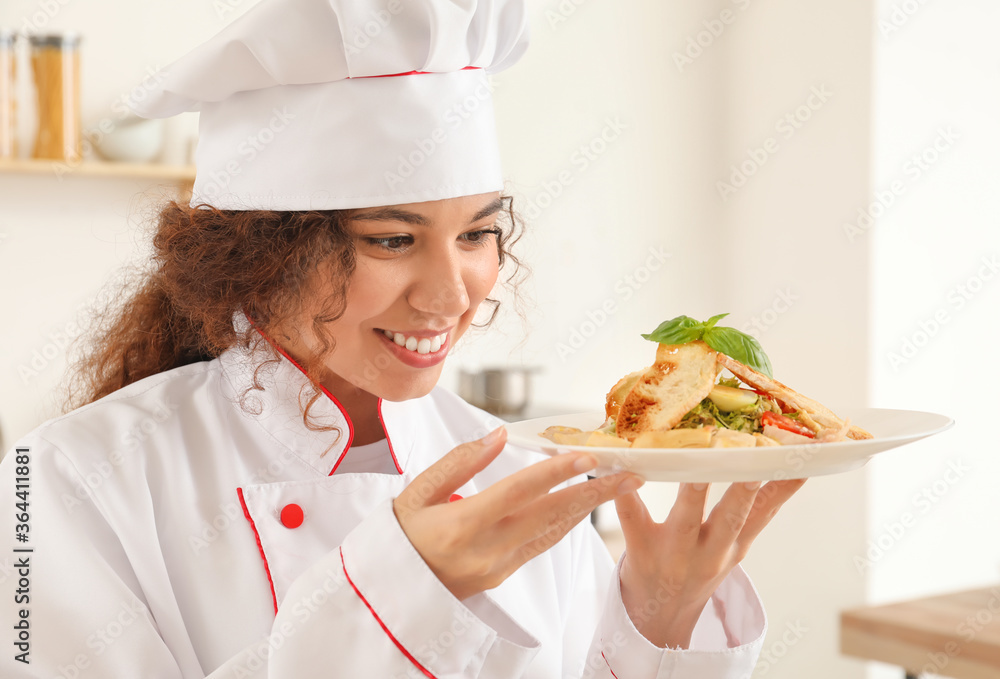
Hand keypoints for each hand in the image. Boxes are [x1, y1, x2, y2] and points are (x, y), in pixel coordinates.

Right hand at [394, 426, 644, 600]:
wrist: (390, 590)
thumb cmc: (400, 535)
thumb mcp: (417, 492)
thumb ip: (459, 462)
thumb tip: (500, 435)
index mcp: (462, 524)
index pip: (519, 492)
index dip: (554, 472)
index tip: (586, 454)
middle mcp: (487, 549)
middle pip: (550, 515)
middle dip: (594, 493)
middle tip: (630, 473)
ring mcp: (498, 566)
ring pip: (553, 533)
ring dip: (588, 508)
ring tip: (619, 485)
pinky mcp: (503, 575)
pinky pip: (542, 545)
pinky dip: (566, 523)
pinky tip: (583, 507)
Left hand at [615, 479, 805, 647]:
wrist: (658, 619)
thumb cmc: (698, 571)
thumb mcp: (735, 549)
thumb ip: (756, 513)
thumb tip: (788, 469)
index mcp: (734, 547)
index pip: (765, 513)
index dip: (784, 489)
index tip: (800, 462)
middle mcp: (708, 552)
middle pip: (731, 519)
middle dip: (743, 493)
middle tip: (753, 464)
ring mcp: (673, 553)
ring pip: (686, 518)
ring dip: (694, 491)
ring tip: (699, 463)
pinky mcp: (640, 551)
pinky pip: (632, 519)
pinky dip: (627, 497)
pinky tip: (626, 473)